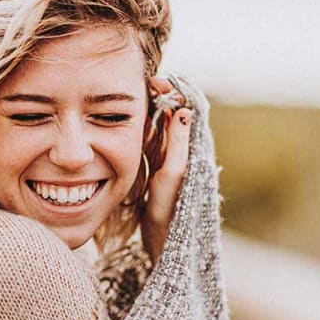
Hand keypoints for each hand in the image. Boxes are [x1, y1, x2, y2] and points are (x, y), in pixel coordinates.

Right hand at [140, 76, 192, 263]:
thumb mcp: (173, 174)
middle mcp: (180, 151)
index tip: (157, 82)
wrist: (162, 237)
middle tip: (145, 84)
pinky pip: (149, 142)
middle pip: (171, 115)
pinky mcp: (154, 168)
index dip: (175, 93)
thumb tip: (184, 109)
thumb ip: (178, 143)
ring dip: (149, 111)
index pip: (185, 111)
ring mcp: (166, 159)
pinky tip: (129, 121)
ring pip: (158, 127)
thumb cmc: (170, 208)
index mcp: (190, 150)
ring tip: (136, 96)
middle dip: (160, 98)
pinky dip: (141, 128)